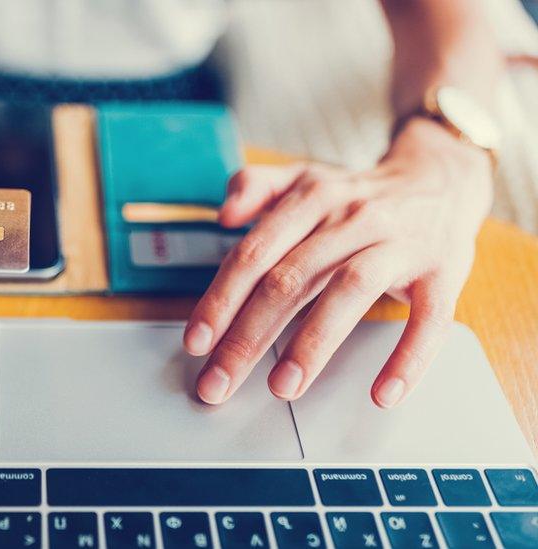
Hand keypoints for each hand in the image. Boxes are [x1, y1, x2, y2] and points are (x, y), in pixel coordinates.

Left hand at [183, 117, 492, 407]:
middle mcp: (352, 218)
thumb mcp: (305, 177)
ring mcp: (399, 244)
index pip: (255, 254)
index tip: (196, 344)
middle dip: (248, 336)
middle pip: (291, 279)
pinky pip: (428, 318)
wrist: (442, 178)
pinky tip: (383, 393)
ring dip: (313, 343)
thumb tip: (223, 214)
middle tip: (219, 383)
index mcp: (311, 199)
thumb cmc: (359, 194)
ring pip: (350, 292)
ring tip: (282, 388)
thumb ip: (257, 186)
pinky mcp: (443, 272)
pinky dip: (408, 357)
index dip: (221, 300)